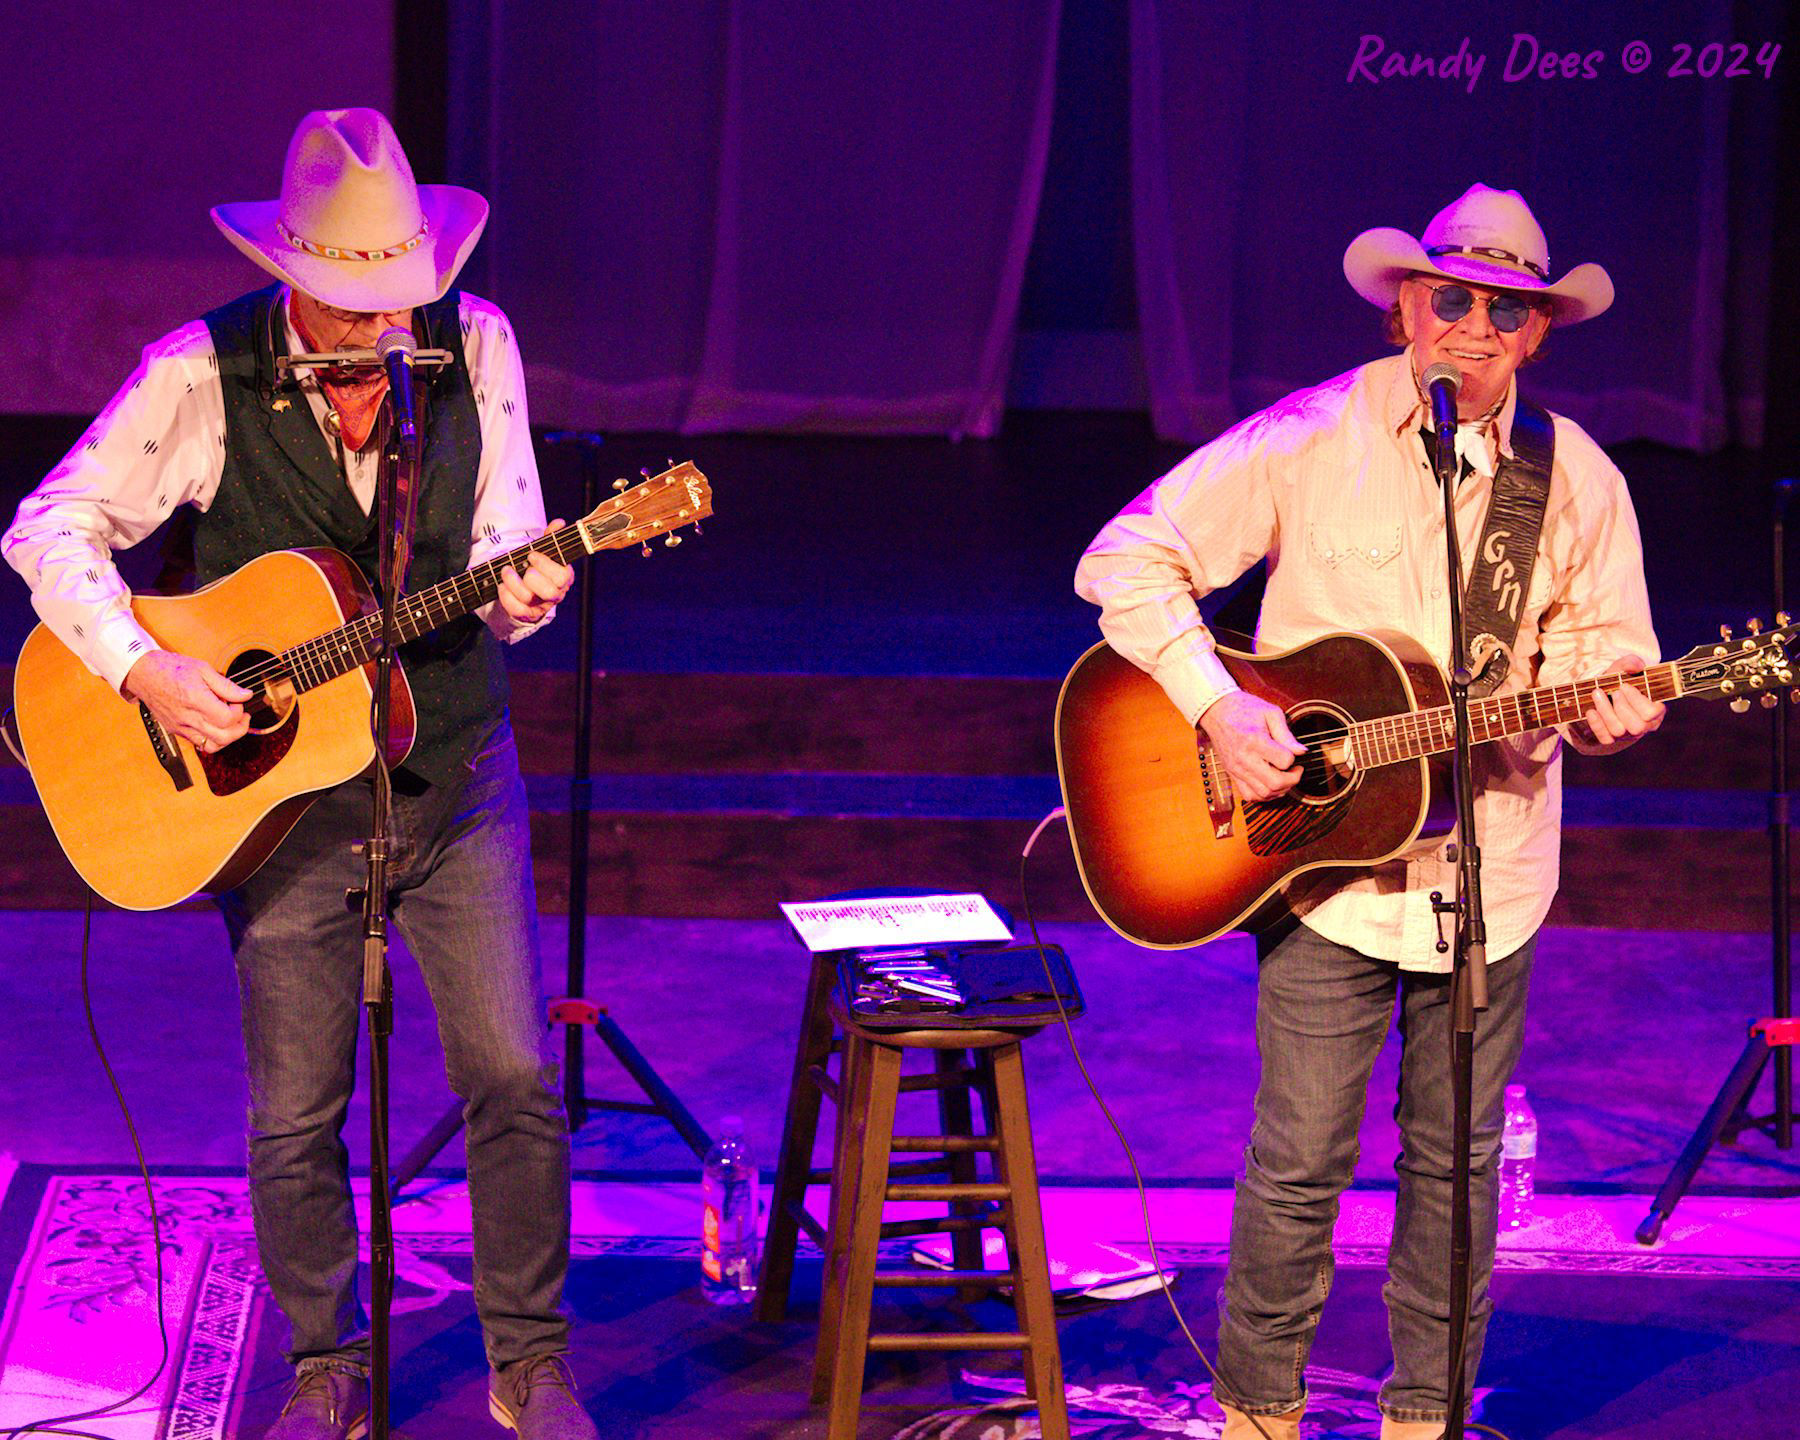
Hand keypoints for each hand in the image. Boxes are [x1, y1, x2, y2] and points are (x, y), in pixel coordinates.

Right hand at [123, 650, 252, 753]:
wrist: (143, 674)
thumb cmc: (170, 668)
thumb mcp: (202, 669)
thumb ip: (226, 685)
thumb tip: (246, 695)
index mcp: (195, 699)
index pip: (227, 719)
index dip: (238, 712)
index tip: (237, 701)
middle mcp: (187, 717)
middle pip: (224, 737)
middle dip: (240, 728)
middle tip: (242, 716)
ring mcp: (180, 727)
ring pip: (212, 746)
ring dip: (228, 738)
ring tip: (231, 723)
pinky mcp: (175, 730)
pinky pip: (199, 744)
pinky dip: (213, 739)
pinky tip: (215, 725)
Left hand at [496, 520, 574, 625]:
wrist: (528, 589)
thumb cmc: (538, 567)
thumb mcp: (545, 551)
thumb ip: (552, 537)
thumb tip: (559, 523)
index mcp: (564, 579)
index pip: (562, 577)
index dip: (545, 565)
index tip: (531, 555)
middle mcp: (555, 594)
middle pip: (548, 592)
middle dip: (531, 577)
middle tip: (522, 566)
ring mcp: (541, 606)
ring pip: (528, 598)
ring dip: (513, 582)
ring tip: (506, 571)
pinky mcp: (526, 614)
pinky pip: (516, 609)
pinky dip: (506, 596)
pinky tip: (502, 586)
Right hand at [1199, 690, 1306, 800]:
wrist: (1217, 712)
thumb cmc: (1245, 709)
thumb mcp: (1271, 713)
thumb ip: (1287, 734)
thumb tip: (1302, 752)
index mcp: (1255, 741)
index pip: (1284, 761)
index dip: (1294, 758)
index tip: (1292, 751)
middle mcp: (1244, 758)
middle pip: (1275, 783)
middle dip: (1293, 779)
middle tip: (1296, 769)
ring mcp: (1237, 769)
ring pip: (1264, 793)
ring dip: (1280, 789)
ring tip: (1284, 776)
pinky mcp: (1232, 774)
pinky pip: (1250, 796)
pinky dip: (1264, 795)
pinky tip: (1270, 783)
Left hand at [1573, 653, 1664, 751]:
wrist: (1604, 692)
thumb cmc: (1620, 681)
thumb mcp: (1624, 668)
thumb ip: (1631, 663)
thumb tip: (1636, 666)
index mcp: (1655, 710)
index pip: (1651, 713)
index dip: (1637, 700)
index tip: (1624, 686)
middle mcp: (1644, 725)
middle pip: (1637, 726)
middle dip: (1622, 707)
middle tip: (1614, 692)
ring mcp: (1628, 734)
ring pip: (1619, 731)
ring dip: (1606, 711)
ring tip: (1597, 693)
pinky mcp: (1612, 739)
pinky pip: (1605, 739)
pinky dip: (1597, 724)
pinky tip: (1591, 711)